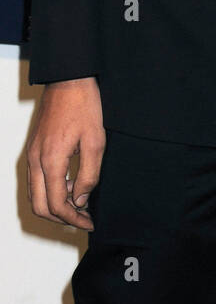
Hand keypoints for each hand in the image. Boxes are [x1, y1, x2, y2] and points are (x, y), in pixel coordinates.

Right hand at [26, 78, 104, 230]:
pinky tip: (72, 185)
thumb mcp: (96, 142)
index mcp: (51, 161)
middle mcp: (35, 161)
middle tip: (84, 218)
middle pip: (40, 206)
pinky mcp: (33, 150)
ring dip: (55, 205)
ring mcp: (31, 155)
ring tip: (80, 203)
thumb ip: (89, 176)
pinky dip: (51, 191)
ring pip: (36, 195)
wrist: (69, 81)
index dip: (74, 219)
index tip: (90, 222)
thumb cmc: (84, 107)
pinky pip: (37, 180)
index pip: (57, 204)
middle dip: (62, 218)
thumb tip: (81, 200)